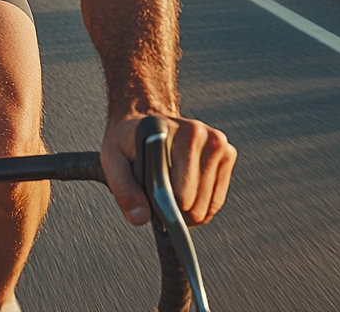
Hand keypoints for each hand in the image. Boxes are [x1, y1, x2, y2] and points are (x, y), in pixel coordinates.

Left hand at [100, 114, 235, 226]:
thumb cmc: (128, 142)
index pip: (177, 189)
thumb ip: (123, 189)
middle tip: (160, 202)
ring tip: (171, 199)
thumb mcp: (111, 160)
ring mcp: (217, 142)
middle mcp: (197, 132)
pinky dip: (203, 206)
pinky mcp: (227, 153)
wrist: (146, 121)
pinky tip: (187, 197)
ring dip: (190, 211)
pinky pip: (218, 199)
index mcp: (169, 131)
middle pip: (195, 201)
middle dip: (176, 210)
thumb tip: (140, 218)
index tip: (156, 210)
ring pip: (209, 204)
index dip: (165, 206)